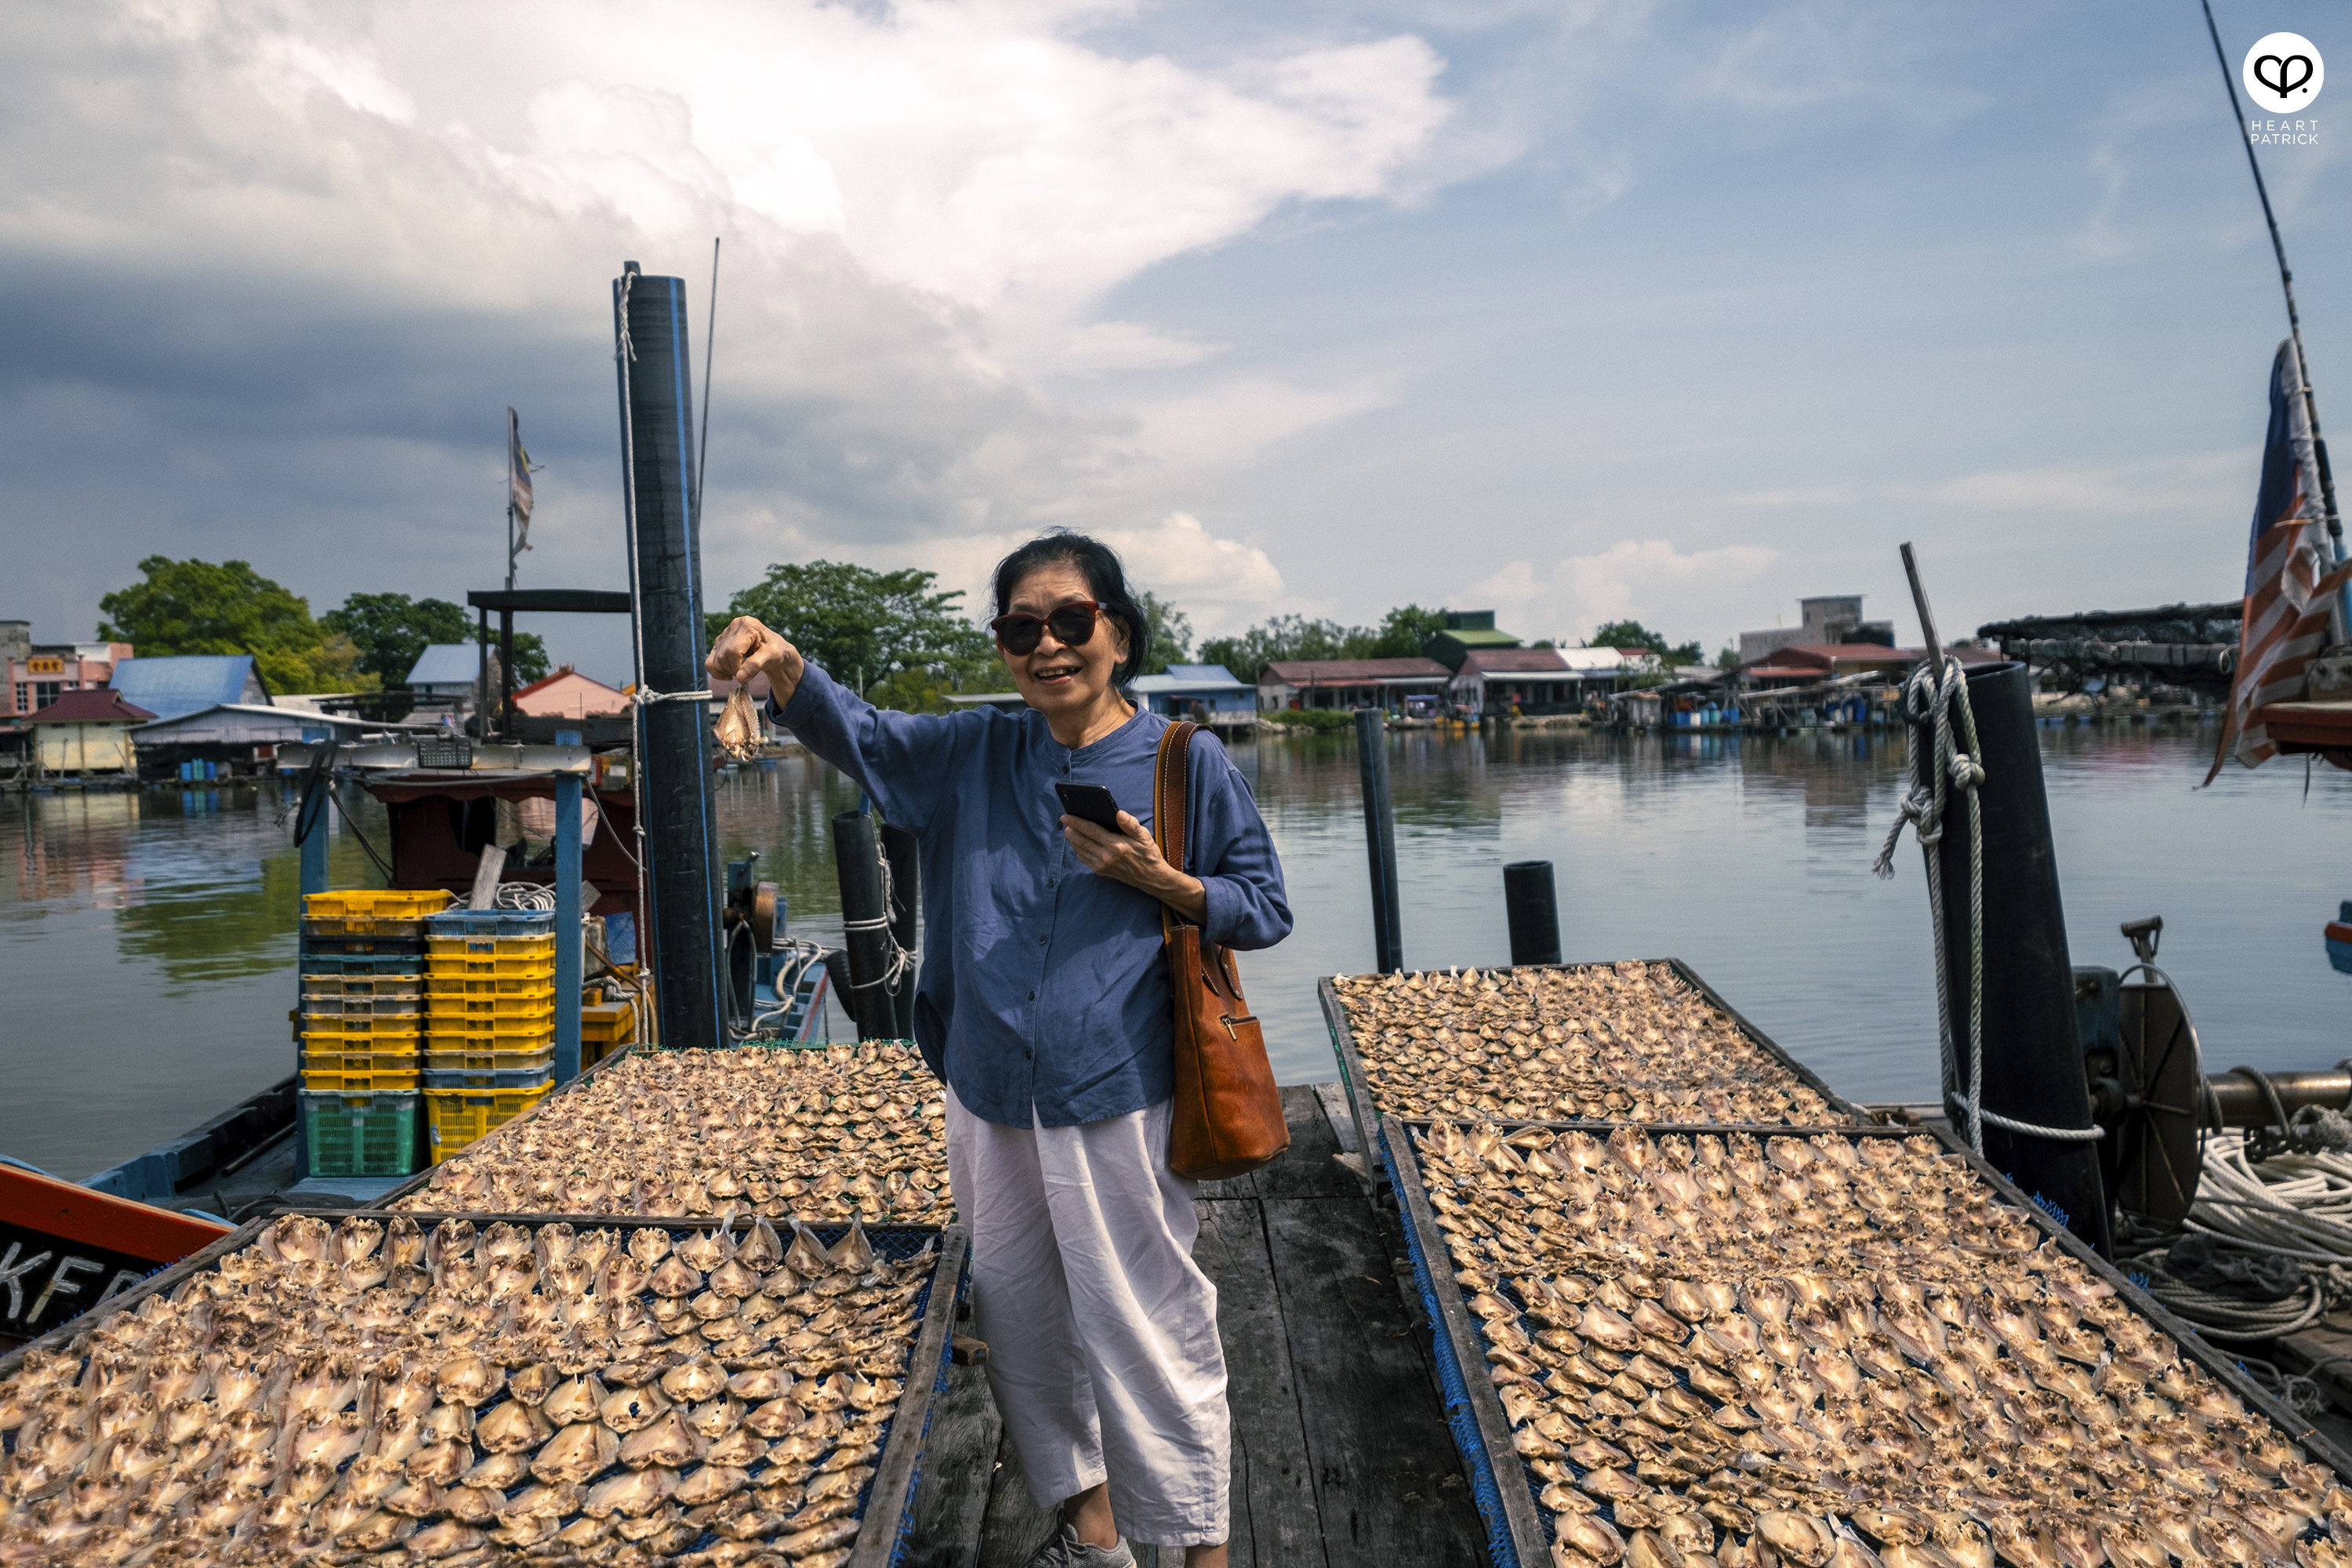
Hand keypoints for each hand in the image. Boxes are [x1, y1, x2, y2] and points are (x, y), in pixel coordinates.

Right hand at [706, 616, 802, 706]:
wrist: (773, 651)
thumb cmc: (776, 651)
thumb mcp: (771, 657)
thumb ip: (756, 665)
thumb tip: (739, 677)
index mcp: (747, 625)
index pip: (733, 650)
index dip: (737, 666)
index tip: (747, 673)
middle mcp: (734, 626)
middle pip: (723, 655)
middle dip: (734, 670)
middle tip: (747, 672)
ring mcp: (725, 634)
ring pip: (716, 660)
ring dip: (727, 671)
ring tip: (742, 670)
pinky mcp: (720, 643)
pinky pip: (710, 661)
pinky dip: (717, 672)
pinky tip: (728, 675)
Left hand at [1062, 810, 1206, 924]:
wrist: (1151, 878)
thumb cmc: (1148, 854)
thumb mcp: (1144, 836)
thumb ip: (1130, 824)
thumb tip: (1118, 813)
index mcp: (1115, 846)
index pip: (1090, 830)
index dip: (1076, 822)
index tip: (1065, 816)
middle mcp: (1106, 857)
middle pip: (1081, 841)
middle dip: (1070, 830)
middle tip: (1065, 821)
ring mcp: (1102, 866)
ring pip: (1080, 850)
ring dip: (1072, 840)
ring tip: (1069, 830)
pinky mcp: (1101, 871)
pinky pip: (1084, 859)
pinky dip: (1078, 850)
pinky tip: (1078, 843)